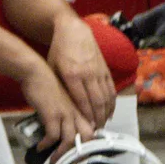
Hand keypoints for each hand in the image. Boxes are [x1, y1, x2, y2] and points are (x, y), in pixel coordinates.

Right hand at [19, 58, 93, 159]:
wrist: (36, 73)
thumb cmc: (46, 84)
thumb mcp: (62, 100)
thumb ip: (65, 113)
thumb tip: (61, 128)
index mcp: (81, 109)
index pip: (92, 130)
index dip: (88, 145)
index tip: (80, 156)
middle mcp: (77, 112)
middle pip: (86, 137)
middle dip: (80, 153)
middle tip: (70, 163)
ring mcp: (66, 114)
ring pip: (71, 140)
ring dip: (62, 153)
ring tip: (53, 160)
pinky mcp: (53, 115)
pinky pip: (53, 136)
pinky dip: (46, 144)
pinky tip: (40, 146)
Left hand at [46, 14, 117, 129]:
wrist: (73, 31)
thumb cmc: (58, 51)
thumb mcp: (52, 67)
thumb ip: (58, 85)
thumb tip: (62, 106)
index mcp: (72, 74)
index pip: (81, 100)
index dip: (85, 116)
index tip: (86, 128)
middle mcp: (88, 74)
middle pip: (96, 101)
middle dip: (97, 119)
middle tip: (95, 132)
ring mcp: (99, 71)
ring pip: (106, 97)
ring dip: (106, 113)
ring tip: (102, 125)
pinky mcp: (106, 69)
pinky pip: (111, 89)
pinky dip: (112, 103)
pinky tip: (109, 112)